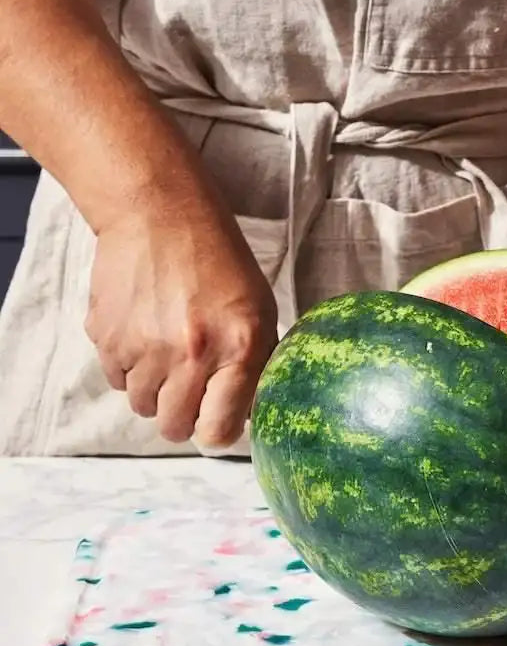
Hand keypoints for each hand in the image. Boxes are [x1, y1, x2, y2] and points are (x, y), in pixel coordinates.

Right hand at [85, 195, 277, 445]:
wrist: (158, 214)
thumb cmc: (218, 262)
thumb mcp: (259, 310)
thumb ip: (255, 364)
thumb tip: (243, 413)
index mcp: (239, 348)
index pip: (218, 431)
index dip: (217, 431)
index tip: (216, 420)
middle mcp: (191, 354)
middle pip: (174, 427)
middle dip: (182, 416)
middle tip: (189, 390)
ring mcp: (145, 348)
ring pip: (142, 406)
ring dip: (154, 391)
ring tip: (166, 354)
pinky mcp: (107, 338)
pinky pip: (116, 380)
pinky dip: (129, 368)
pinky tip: (144, 334)